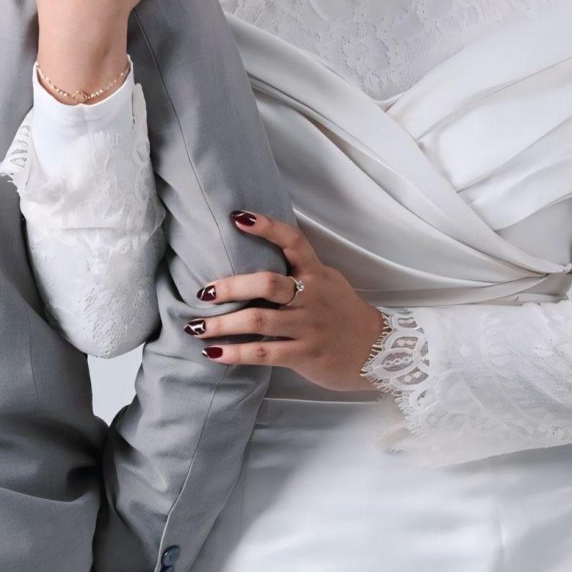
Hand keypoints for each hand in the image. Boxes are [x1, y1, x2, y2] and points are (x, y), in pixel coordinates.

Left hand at [187, 210, 384, 392]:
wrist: (376, 351)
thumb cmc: (343, 313)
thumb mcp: (328, 282)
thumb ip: (299, 271)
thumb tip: (259, 255)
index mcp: (316, 273)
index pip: (293, 241)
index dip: (266, 227)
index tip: (237, 217)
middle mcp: (311, 297)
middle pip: (267, 283)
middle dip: (231, 287)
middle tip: (204, 292)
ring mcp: (308, 327)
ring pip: (258, 321)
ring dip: (222, 325)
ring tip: (195, 326)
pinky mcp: (304, 354)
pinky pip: (263, 353)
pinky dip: (235, 353)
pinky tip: (213, 353)